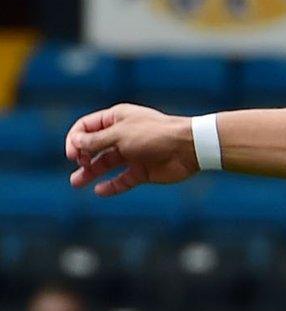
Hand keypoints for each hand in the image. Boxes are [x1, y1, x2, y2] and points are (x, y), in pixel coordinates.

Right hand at [66, 104, 200, 195]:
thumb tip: (75, 142)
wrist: (188, 148)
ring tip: (76, 183)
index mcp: (117, 119)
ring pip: (106, 164)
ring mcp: (133, 154)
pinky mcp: (143, 171)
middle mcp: (123, 135)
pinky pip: (123, 179)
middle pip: (94, 146)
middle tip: (78, 165)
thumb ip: (96, 141)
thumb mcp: (119, 135)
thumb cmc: (154, 135)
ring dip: (90, 172)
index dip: (75, 139)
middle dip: (82, 156)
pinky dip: (111, 186)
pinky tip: (99, 191)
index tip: (72, 153)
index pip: (86, 127)